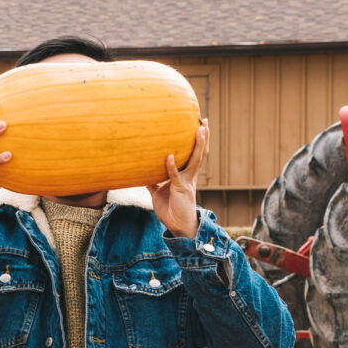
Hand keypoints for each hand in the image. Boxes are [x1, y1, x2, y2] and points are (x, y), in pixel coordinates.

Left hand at [149, 120, 207, 237]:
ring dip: (198, 144)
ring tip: (199, 129)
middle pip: (200, 152)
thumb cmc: (170, 209)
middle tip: (205, 121)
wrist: (177, 226)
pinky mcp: (180, 189)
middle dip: (204, 137)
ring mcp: (187, 182)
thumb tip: (142, 173)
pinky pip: (175, 175)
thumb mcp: (158, 192)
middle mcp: (190, 176)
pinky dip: (171, 166)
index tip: (200, 126)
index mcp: (187, 175)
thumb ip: (153, 181)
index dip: (199, 141)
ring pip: (195, 160)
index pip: (195, 155)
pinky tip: (168, 156)